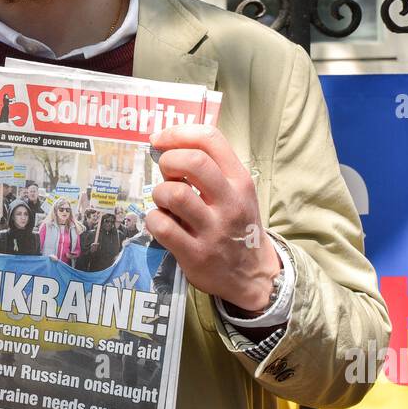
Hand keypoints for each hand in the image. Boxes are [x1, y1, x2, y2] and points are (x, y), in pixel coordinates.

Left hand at [144, 123, 280, 311]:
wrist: (253, 275)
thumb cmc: (236, 225)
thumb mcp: (237, 192)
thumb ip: (211, 169)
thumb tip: (167, 147)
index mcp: (240, 180)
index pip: (210, 139)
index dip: (178, 133)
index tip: (160, 140)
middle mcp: (230, 202)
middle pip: (192, 161)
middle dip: (168, 161)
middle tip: (166, 174)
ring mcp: (213, 229)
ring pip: (174, 194)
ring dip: (159, 193)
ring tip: (165, 202)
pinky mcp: (196, 254)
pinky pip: (162, 226)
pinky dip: (154, 220)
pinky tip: (162, 223)